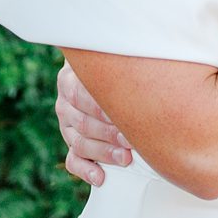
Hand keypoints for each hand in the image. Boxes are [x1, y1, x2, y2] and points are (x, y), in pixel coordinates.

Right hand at [57, 60, 131, 184]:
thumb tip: (152, 41)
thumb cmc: (119, 65)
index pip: (79, 94)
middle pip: (81, 122)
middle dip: (108, 133)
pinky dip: (85, 170)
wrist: (106, 77)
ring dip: (102, 153)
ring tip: (124, 159)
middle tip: (131, 141)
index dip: (102, 109)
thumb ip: (127, 54)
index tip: (125, 118)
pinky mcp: (72, 143)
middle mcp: (65, 101)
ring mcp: (66, 124)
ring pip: (78, 143)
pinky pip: (72, 160)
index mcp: (70, 78)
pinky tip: (100, 177)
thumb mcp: (117, 55)